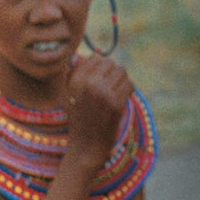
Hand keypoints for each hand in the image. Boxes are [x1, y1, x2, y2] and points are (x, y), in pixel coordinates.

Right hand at [63, 55, 132, 170]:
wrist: (85, 146)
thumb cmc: (79, 119)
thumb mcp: (70, 94)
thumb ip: (75, 73)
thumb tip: (87, 54)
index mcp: (74, 79)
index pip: (95, 59)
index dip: (102, 69)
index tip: (101, 82)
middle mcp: (87, 83)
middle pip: (110, 63)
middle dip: (113, 74)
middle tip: (110, 89)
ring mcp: (101, 93)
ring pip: (122, 72)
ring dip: (122, 82)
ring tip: (115, 94)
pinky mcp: (115, 103)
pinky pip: (129, 85)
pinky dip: (129, 91)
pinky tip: (121, 100)